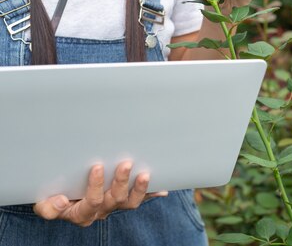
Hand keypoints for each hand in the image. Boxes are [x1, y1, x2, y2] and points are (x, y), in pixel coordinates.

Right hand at [33, 161, 165, 226]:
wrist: (61, 200)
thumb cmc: (53, 197)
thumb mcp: (43, 203)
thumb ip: (49, 207)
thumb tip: (62, 201)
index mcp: (82, 212)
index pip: (93, 200)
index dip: (96, 186)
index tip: (98, 167)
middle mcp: (101, 210)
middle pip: (115, 200)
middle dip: (121, 182)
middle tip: (125, 164)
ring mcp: (113, 205)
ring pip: (129, 202)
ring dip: (139, 188)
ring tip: (145, 174)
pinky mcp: (123, 199)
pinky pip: (140, 199)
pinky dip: (152, 193)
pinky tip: (163, 189)